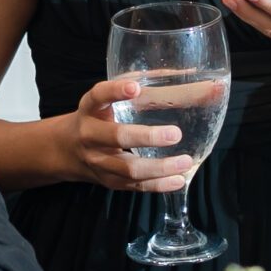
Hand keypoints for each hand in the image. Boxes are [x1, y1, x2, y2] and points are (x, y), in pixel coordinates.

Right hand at [65, 76, 195, 193]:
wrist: (67, 149)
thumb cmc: (101, 116)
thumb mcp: (112, 98)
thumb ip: (148, 87)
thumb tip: (203, 84)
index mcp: (90, 108)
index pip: (98, 96)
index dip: (115, 91)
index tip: (135, 88)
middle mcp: (90, 134)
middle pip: (117, 137)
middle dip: (147, 137)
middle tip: (175, 134)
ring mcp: (97, 161)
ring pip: (128, 169)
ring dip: (159, 168)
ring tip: (185, 161)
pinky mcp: (108, 181)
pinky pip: (134, 186)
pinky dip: (158, 185)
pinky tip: (179, 179)